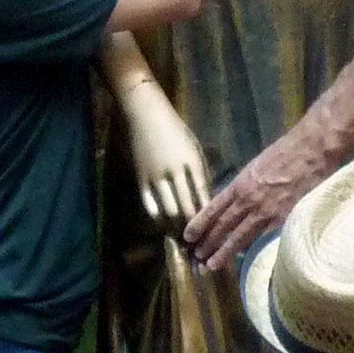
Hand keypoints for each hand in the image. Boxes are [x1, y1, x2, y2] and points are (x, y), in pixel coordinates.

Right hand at [122, 80, 211, 229]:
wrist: (145, 115)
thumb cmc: (175, 129)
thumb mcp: (194, 147)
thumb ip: (200, 172)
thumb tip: (206, 197)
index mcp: (192, 161)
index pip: (203, 194)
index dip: (207, 214)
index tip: (212, 228)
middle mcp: (174, 171)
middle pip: (186, 206)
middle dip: (192, 225)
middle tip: (197, 238)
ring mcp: (156, 176)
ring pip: (168, 209)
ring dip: (176, 224)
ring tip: (182, 235)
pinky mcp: (141, 178)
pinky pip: (150, 204)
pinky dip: (158, 217)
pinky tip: (164, 223)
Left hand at [183, 127, 333, 269]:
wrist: (310, 152)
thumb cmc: (285, 153)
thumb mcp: (256, 166)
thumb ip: (245, 185)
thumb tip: (235, 199)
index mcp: (239, 184)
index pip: (213, 208)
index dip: (199, 223)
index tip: (188, 235)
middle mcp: (248, 200)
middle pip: (223, 225)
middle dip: (208, 241)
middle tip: (196, 255)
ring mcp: (265, 212)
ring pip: (240, 237)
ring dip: (224, 252)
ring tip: (212, 264)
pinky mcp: (282, 221)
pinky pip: (262, 239)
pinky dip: (252, 250)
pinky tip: (245, 259)